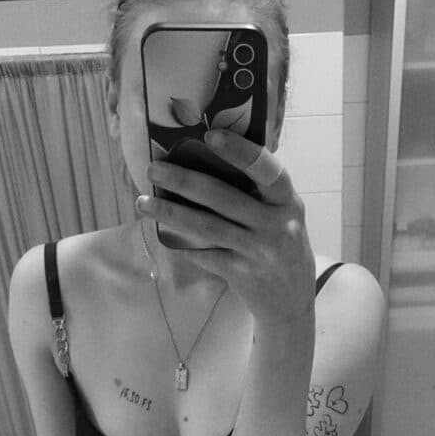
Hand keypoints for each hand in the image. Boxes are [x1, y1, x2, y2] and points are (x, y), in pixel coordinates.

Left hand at [136, 130, 315, 325]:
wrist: (291, 299)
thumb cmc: (282, 245)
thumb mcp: (283, 214)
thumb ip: (259, 192)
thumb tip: (208, 159)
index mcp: (287, 201)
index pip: (267, 170)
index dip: (239, 152)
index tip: (210, 136)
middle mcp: (275, 225)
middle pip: (223, 198)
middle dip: (183, 181)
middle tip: (153, 168)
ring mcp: (258, 252)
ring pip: (206, 227)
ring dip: (170, 213)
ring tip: (143, 202)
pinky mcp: (241, 274)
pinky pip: (204, 253)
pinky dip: (181, 242)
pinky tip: (161, 231)